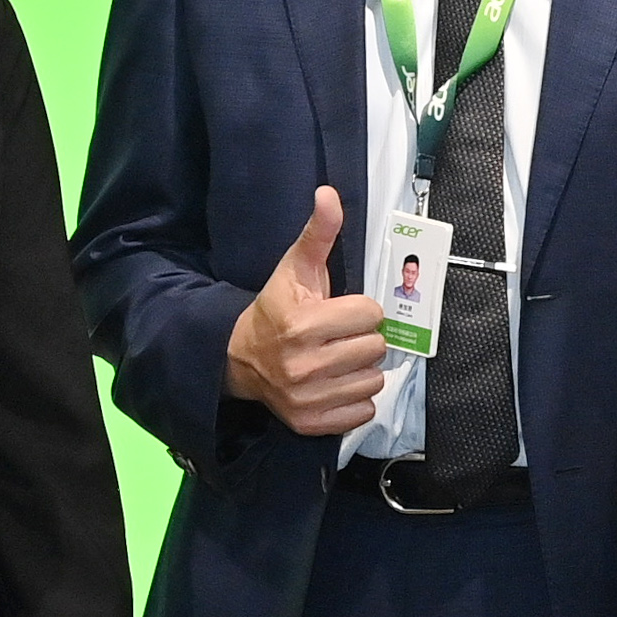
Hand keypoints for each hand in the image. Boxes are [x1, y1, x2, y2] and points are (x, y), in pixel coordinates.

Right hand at [225, 187, 387, 436]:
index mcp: (302, 324)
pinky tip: (335, 383)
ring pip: (374, 380)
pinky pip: (364, 411)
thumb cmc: (276, 309)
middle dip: (363, 338)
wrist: (241, 359)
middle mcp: (304, 365)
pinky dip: (355, 398)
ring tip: (338, 359)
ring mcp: (308, 399)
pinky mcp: (311, 423)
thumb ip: (318, 233)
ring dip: (361, 369)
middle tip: (339, 336)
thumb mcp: (294, 269)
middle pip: (376, 348)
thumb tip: (329, 193)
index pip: (371, 314)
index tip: (340, 311)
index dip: (361, 309)